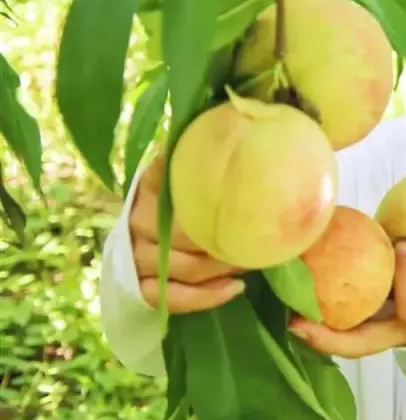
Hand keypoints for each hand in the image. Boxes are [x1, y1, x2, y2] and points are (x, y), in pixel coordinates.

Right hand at [129, 155, 246, 313]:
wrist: (158, 224)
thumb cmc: (194, 193)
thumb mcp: (194, 167)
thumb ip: (206, 152)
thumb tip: (235, 121)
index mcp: (150, 184)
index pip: (172, 193)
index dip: (206, 207)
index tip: (243, 208)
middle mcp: (135, 218)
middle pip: (178, 237)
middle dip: (220, 243)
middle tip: (257, 242)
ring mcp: (133, 255)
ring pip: (175, 268)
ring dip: (217, 269)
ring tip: (249, 263)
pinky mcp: (137, 287)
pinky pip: (167, 298)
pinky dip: (202, 297)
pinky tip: (234, 289)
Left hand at [289, 211, 405, 358]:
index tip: (405, 245)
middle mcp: (402, 332)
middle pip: (364, 345)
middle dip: (331, 339)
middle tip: (297, 322)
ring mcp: (384, 330)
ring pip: (345, 340)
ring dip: (315, 332)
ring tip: (285, 311)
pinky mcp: (371, 320)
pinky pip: (342, 322)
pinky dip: (319, 312)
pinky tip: (299, 281)